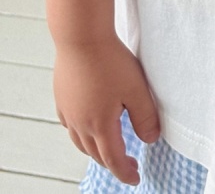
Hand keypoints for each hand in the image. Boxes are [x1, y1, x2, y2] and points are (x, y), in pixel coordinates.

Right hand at [53, 37, 160, 184]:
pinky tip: (87, 125)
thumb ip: (145, 117)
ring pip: (80, 142)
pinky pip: (70, 125)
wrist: (81, 37)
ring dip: (95, 150)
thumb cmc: (110, 61)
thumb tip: (151, 139)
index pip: (114, 158)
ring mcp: (68, 111)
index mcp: (100, 125)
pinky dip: (81, 133)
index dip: (125, 171)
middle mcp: (80, 123)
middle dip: (112, 162)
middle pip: (96, 153)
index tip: (135, 178)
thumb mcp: (137, 90)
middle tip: (128, 163)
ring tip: (109, 148)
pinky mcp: (62, 98)